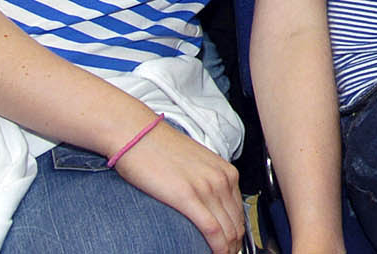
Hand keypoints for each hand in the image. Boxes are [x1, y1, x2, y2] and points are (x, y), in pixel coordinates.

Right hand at [112, 120, 245, 253]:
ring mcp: (207, 187)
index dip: (237, 235)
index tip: (230, 247)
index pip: (240, 213)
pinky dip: (217, 248)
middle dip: (233, 247)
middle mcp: (221, 179)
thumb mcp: (194, 166)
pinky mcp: (188, 196)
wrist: (137, 135)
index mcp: (225, 172)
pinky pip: (212, 230)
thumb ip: (207, 184)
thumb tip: (209, 208)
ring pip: (228, 230)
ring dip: (226, 249)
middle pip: (236, 224)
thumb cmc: (159, 149)